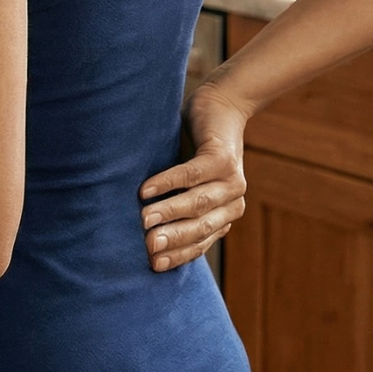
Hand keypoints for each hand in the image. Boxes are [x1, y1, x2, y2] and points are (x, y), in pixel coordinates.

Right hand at [139, 84, 250, 272]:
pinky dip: (167, 182)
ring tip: (144, 219)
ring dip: (169, 212)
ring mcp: (232, 180)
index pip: (199, 243)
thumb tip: (139, 233)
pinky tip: (147, 189)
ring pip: (196, 202)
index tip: (152, 264)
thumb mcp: (187, 184)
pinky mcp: (223, 157)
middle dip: (172, 238)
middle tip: (147, 246)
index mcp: (224, 216)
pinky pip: (191, 173)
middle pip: (199, 227)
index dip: (177, 255)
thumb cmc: (194, 149)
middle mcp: (233, 203)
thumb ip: (174, 205)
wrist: (221, 107)